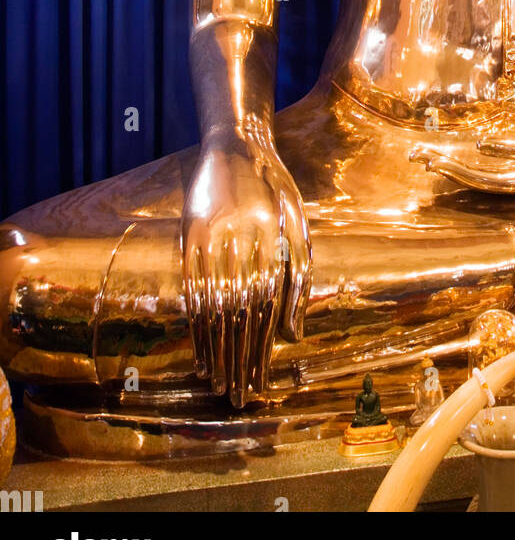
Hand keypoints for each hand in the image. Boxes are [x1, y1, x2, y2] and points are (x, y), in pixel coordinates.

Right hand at [182, 131, 311, 406]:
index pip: (267, 309)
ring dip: (216, 348)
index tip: (260, 382)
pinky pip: (191, 286)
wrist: (238, 142)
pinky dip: (195, 320)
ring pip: (214, 304)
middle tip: (239, 396)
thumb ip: (299, 275)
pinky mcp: (190, 234)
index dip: (262, 348)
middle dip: (239, 358)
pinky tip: (199, 346)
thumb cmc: (276, 188)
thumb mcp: (298, 224)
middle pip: (241, 313)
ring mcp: (213, 237)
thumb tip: (293, 334)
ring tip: (218, 382)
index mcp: (274, 240)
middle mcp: (243, 241)